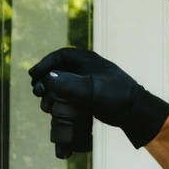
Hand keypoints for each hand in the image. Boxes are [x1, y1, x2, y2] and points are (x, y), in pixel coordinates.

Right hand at [30, 48, 168, 148]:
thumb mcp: (93, 89)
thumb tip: (48, 79)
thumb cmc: (116, 96)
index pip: (60, 56)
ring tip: (44, 104)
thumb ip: (70, 84)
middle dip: (45, 81)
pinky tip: (53, 110)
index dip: (45, 64)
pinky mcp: (87, 96)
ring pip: (61, 84)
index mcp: (87, 60)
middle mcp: (85, 69)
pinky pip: (67, 95)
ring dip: (49, 93)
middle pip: (58, 70)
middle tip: (37, 92)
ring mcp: (86, 83)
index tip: (33, 75)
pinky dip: (58, 101)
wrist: (134, 112)